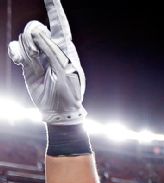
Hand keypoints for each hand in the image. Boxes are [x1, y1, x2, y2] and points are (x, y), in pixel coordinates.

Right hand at [8, 0, 86, 124]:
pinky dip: (14, 51)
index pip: (60, 23)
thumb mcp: (65, 71)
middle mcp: (51, 48)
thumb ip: (52, 50)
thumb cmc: (68, 93)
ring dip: (26, 47)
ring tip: (33, 61)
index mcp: (65, 48)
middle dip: (33, 35)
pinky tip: (17, 60)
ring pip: (25, 37)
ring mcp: (38, 56)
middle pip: (36, 27)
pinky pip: (16, 48)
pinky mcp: (27, 64)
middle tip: (36, 53)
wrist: (59, 111)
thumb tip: (37, 33)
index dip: (54, 7)